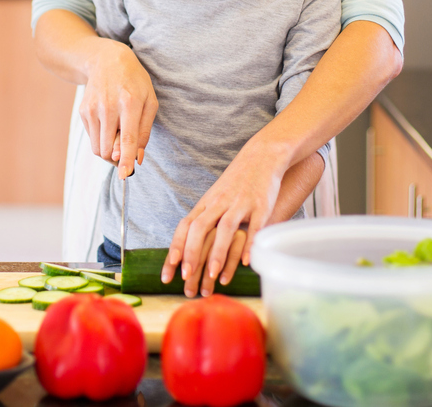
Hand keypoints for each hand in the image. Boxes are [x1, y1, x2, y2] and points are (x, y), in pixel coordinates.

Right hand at [80, 39, 155, 177]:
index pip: (127, 138)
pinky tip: (109, 124)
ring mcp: (92, 109)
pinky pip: (93, 140)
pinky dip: (102, 140)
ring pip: (99, 149)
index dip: (127, 159)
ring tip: (119, 135)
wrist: (106, 60)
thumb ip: (145, 132)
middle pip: (109, 149)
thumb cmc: (134, 82)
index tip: (125, 175)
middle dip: (119, 158)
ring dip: (110, 152)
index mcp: (130, 103)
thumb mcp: (149, 102)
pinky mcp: (83, 112)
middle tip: (127, 150)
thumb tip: (139, 159)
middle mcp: (108, 107)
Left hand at [161, 143, 286, 291]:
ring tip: (213, 274)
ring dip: (218, 252)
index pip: (185, 225)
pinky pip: (254, 227)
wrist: (262, 155)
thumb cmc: (236, 181)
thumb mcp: (215, 196)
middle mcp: (220, 203)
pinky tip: (246, 262)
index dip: (176, 247)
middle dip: (192, 252)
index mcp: (207, 203)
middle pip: (200, 227)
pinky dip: (249, 244)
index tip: (169, 268)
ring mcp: (240, 203)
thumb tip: (190, 246)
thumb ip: (205, 218)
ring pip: (225, 228)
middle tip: (187, 275)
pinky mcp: (261, 205)